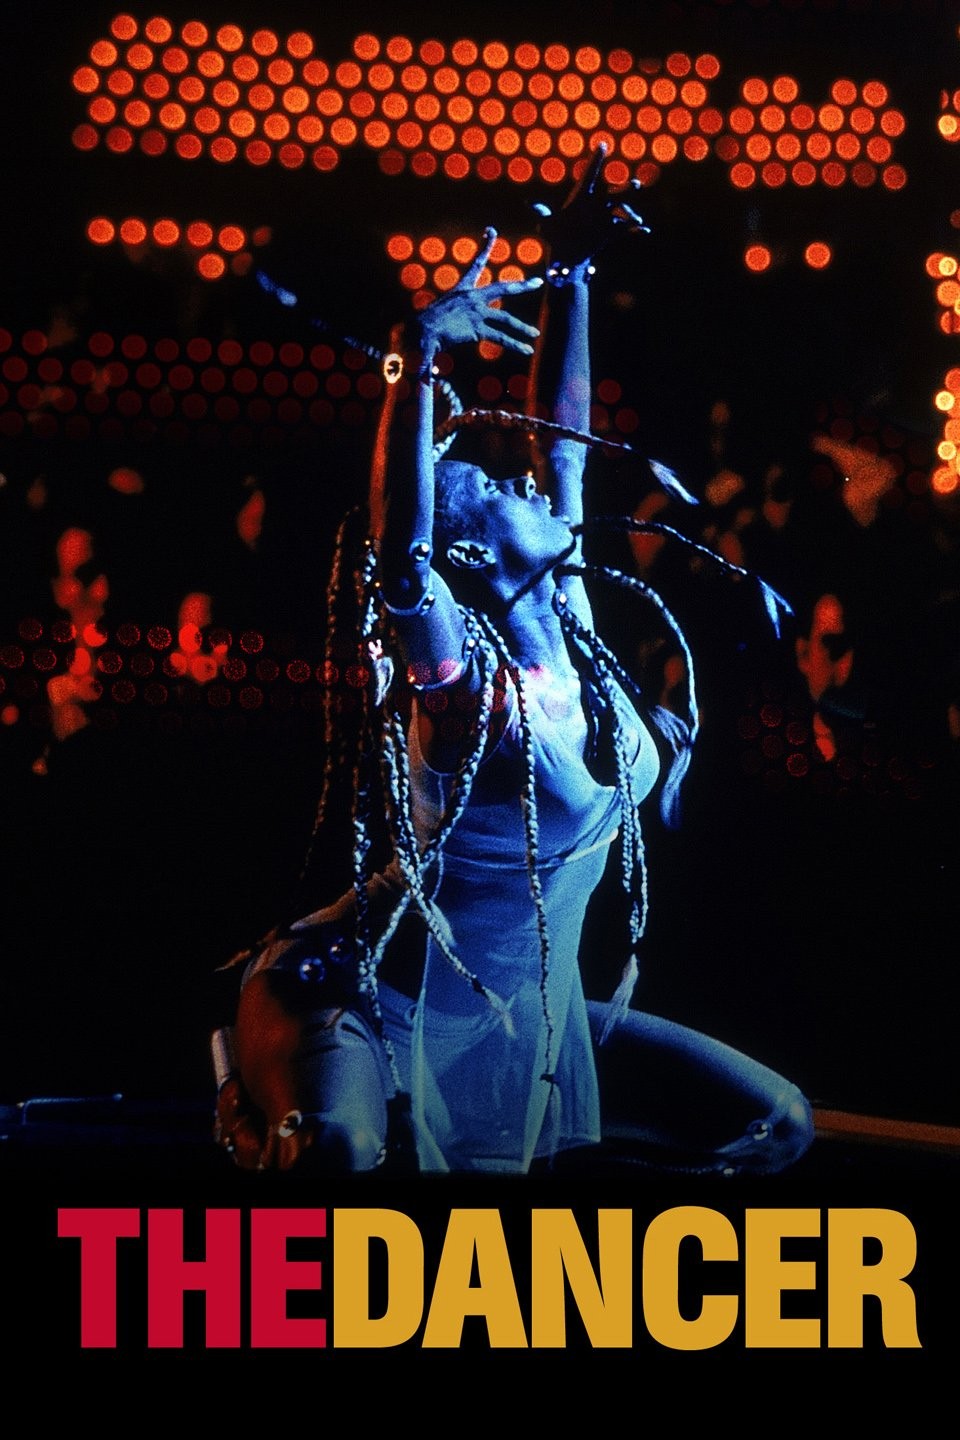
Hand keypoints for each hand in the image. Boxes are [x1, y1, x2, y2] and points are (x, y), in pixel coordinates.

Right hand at [418, 227, 542, 356]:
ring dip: (522, 327)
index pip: (476, 263)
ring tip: (535, 334)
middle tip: (538, 282)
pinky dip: (515, 344)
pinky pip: (501, 337)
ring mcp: (476, 312)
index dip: (485, 246)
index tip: (492, 230)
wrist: (420, 330)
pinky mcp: (477, 329)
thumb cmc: (425, 323)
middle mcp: (472, 297)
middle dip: (521, 286)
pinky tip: (527, 349)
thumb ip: (451, 314)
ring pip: (506, 319)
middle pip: (502, 288)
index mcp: (462, 289)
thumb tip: (440, 329)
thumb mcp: (441, 311)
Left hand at [532, 143, 647, 277]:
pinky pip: (625, 229)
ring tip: (636, 220)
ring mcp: (606, 217)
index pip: (590, 176)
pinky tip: (643, 231)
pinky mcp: (611, 231)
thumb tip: (528, 203)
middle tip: (636, 184)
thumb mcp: (547, 227)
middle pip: (614, 193)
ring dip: (630, 213)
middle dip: (625, 189)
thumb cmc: (555, 237)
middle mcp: (597, 204)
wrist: (567, 256)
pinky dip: (635, 229)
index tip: (602, 143)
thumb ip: (541, 214)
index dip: (596, 160)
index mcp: (581, 198)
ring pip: (622, 210)